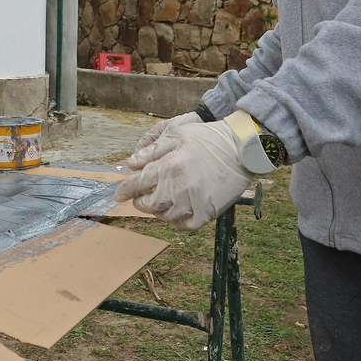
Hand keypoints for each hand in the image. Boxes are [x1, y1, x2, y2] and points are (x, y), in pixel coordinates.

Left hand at [115, 112, 265, 230]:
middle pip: (148, 204)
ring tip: (160, 203)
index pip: (137, 184)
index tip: (119, 194)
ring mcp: (192, 203)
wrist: (242, 148)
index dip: (124, 191)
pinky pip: (184, 226)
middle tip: (141, 197)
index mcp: (168, 167)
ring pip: (165, 217)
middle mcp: (177, 188)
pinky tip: (176, 212)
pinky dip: (176, 222)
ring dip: (158, 211)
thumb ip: (152, 151)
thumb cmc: (208, 138)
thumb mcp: (177, 134)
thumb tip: (130, 163)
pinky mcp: (207, 213)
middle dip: (140, 201)